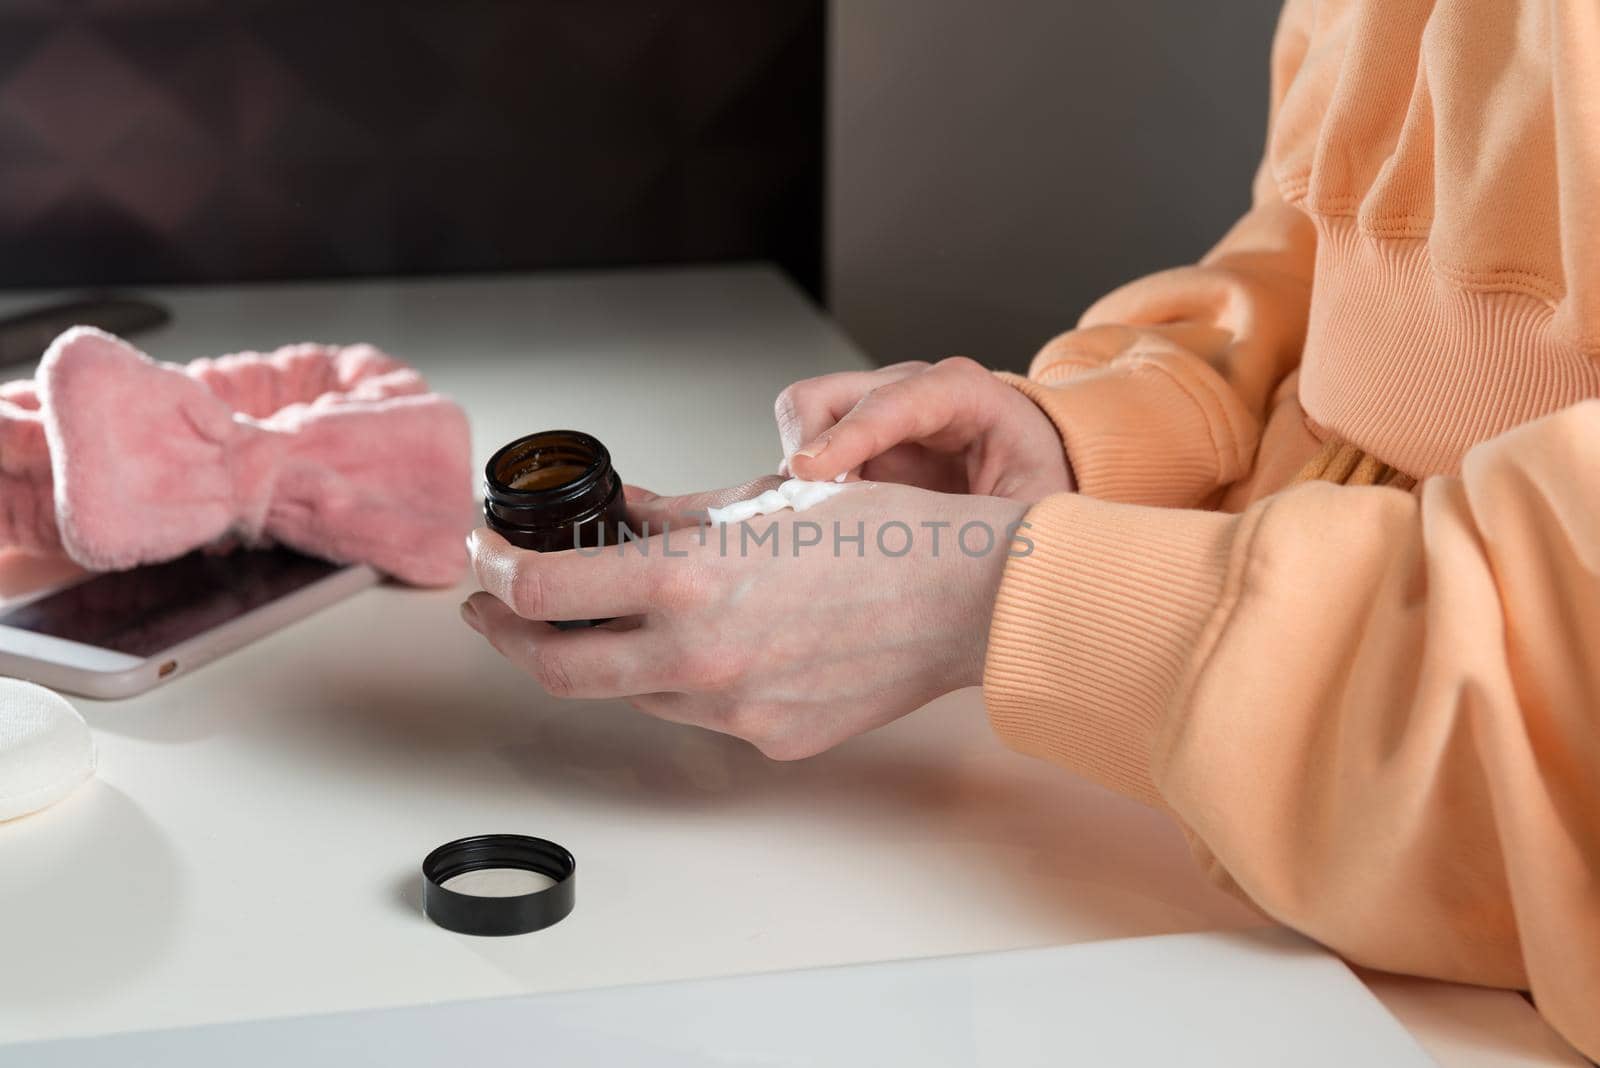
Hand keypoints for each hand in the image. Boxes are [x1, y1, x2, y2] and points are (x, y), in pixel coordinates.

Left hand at [462, 479, 1029, 758]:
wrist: (972, 597)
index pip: (542, 593)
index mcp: (688, 581)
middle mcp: (699, 656)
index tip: (487, 559)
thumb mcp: (767, 498)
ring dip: (604, 658)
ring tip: (609, 621)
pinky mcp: (770, 738)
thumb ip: (676, 514)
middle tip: (497, 609)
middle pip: (557, 668)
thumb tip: (624, 516)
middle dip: (510, 637)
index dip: (494, 574)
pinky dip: (683, 680)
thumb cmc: (885, 534)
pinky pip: (700, 714)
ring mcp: (733, 709)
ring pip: (632, 693)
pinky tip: (710, 646)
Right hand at [774, 357, 1074, 499]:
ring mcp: (875, 415)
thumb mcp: (1032, 510)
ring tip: (833, 528)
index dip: (847, 437)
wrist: (1044, 480)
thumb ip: (986, 520)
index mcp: (965, 395)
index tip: (809, 474)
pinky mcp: (856, 446)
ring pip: (800, 426)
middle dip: (806, 456)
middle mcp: (909, 391)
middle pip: (821, 399)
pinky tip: (833, 528)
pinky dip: (805, 495)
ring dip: (800, 480)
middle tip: (823, 517)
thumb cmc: (1041, 491)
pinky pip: (804, 462)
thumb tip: (928, 551)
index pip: (891, 402)